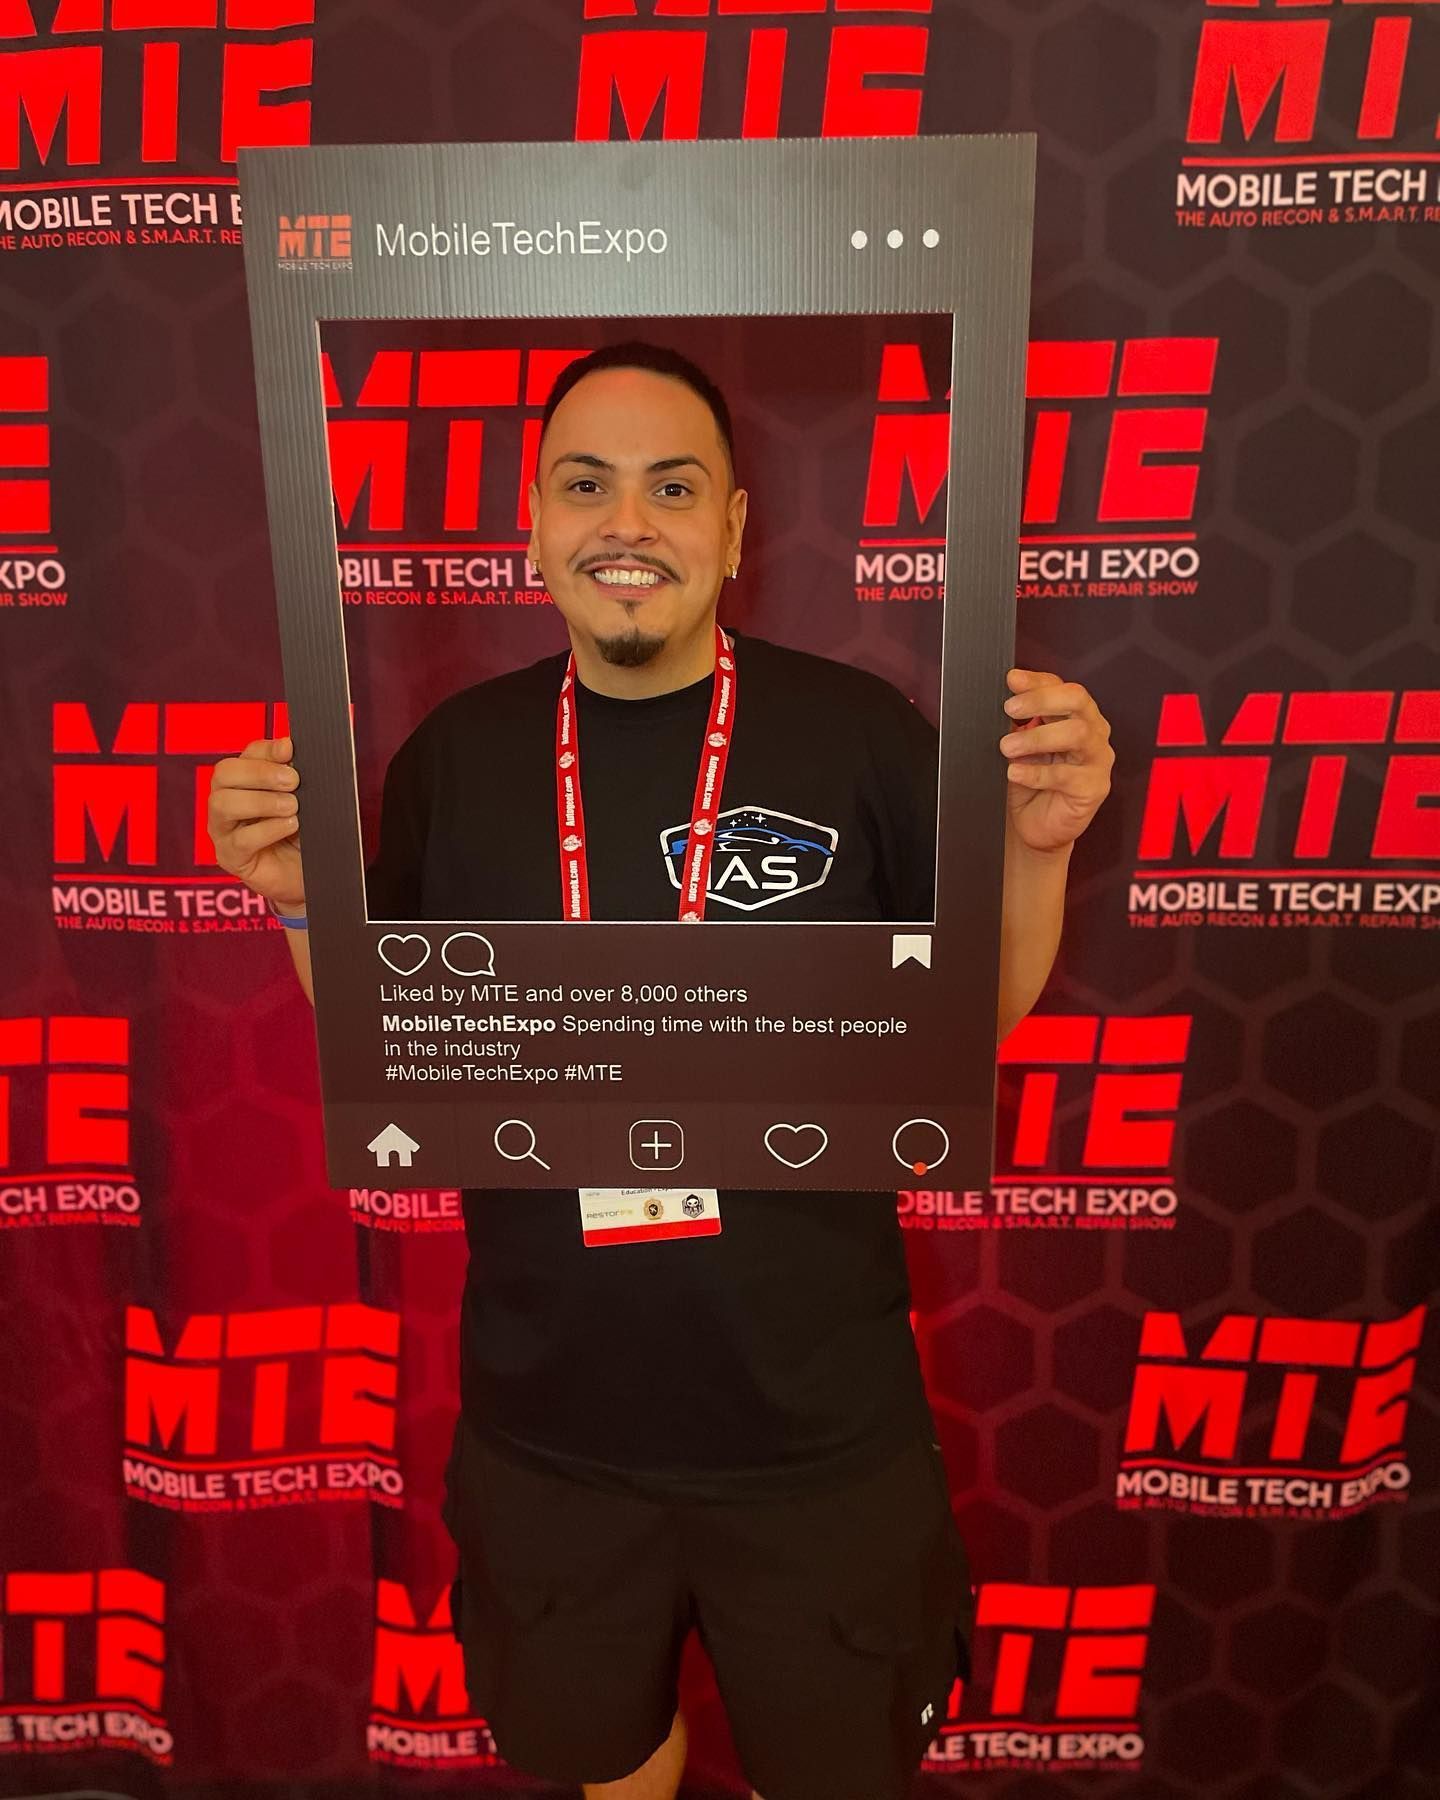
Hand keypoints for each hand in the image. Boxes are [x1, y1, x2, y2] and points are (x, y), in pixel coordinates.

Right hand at [207, 736, 304, 911]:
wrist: (307, 875)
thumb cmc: (303, 834)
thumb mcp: (305, 801)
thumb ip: (296, 776)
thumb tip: (290, 746)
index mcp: (245, 780)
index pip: (247, 754)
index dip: (268, 750)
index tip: (291, 750)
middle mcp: (226, 799)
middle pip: (225, 772)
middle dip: (260, 773)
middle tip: (293, 781)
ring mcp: (223, 829)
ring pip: (223, 803)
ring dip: (261, 801)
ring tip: (292, 807)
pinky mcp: (229, 856)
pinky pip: (239, 839)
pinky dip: (267, 829)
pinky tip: (289, 826)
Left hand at [999, 669, 1113, 854]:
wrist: (1034, 825)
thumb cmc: (1030, 783)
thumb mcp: (1019, 746)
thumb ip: (1016, 723)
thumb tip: (1002, 699)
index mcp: (1076, 716)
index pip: (1063, 687)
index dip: (1038, 681)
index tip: (1012, 680)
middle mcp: (1092, 732)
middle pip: (1077, 700)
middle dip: (1041, 700)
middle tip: (1010, 709)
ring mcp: (1098, 759)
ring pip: (1078, 733)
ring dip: (1038, 737)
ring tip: (1007, 747)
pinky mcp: (1094, 788)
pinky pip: (1067, 775)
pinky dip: (1036, 773)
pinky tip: (1015, 772)